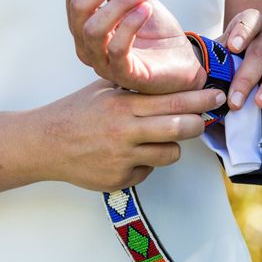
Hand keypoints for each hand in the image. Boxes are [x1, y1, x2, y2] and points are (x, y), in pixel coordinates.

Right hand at [35, 80, 225, 191]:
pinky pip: (147, 171)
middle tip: (204, 119)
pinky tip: (127, 156)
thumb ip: (132, 87)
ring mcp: (123, 158)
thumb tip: (167, 81)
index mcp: (123, 104)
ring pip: (170, 154)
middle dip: (198, 123)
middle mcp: (126, 131)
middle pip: (180, 128)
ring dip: (171, 146)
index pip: (173, 101)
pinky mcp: (119, 179)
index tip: (217, 96)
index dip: (200, 99)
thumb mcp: (102, 90)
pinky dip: (144, 163)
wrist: (44, 143)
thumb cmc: (75, 112)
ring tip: (157, 139)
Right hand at [64, 0, 205, 93]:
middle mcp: (87, 46)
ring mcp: (103, 63)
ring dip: (121, 2)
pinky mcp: (125, 75)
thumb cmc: (155, 33)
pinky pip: (118, 49)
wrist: (184, 61)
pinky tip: (147, 9)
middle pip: (79, 8)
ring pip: (94, 28)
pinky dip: (131, 23)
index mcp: (84, 27)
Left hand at [222, 9, 261, 109]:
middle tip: (236, 101)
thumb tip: (195, 80)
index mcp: (252, 22)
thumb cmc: (242, 56)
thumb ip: (218, 60)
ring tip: (261, 104)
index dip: (241, 32)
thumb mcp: (229, 53)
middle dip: (247, 77)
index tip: (232, 47)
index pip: (248, 20)